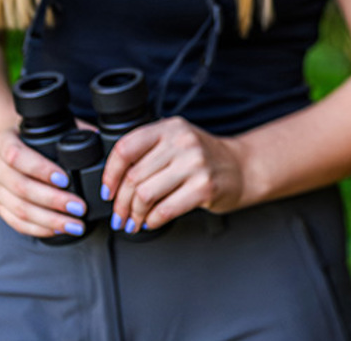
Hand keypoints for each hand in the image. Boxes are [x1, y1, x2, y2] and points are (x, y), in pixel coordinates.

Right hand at [0, 128, 88, 237]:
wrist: (6, 148)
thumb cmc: (33, 137)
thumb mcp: (47, 127)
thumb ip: (71, 131)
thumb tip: (100, 138)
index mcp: (1, 142)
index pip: (17, 156)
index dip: (41, 169)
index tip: (65, 180)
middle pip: (20, 187)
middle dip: (53, 200)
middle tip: (79, 207)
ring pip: (19, 209)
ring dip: (49, 220)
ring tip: (75, 224)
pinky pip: (16, 222)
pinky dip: (39, 228)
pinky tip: (58, 230)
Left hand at [100, 117, 245, 232]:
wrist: (242, 168)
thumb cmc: (204, 159)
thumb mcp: (177, 141)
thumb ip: (149, 151)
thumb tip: (113, 181)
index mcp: (169, 128)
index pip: (126, 148)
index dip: (109, 174)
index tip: (107, 191)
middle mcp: (182, 142)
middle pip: (133, 177)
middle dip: (120, 203)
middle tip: (119, 215)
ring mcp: (194, 164)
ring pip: (145, 195)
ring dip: (134, 215)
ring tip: (134, 221)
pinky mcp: (204, 187)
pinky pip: (165, 210)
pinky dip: (152, 221)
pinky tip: (151, 221)